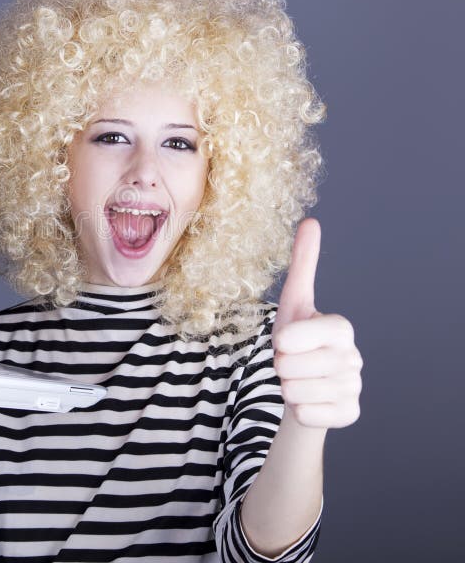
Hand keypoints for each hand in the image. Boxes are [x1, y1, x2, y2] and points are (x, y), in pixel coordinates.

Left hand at [272, 218, 363, 428]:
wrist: (301, 386)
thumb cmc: (296, 342)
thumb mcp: (294, 303)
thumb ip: (303, 265)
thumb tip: (312, 221)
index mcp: (341, 328)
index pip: (314, 332)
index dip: (291, 339)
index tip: (282, 343)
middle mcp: (354, 358)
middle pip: (295, 365)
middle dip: (280, 366)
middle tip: (289, 363)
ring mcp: (355, 388)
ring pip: (296, 392)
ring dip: (286, 387)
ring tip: (296, 380)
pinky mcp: (349, 415)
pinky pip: (307, 414)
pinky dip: (298, 409)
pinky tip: (307, 400)